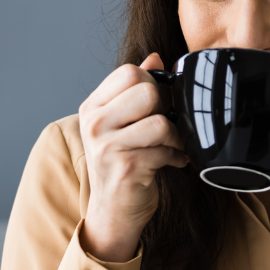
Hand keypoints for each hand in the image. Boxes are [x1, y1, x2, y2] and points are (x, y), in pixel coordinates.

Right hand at [79, 53, 188, 262]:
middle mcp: (95, 123)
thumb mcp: (122, 124)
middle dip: (166, 110)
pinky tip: (171, 163)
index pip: (130, 72)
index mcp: (93, 107)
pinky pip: (166, 150)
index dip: (153, 85)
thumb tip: (156, 57)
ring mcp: (108, 146)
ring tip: (170, 147)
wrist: (113, 212)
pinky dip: (176, 157)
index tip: (155, 107)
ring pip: (161, 122)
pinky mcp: (127, 167)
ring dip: (175, 137)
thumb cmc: (121, 165)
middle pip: (147, 92)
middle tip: (164, 129)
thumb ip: (135, 91)